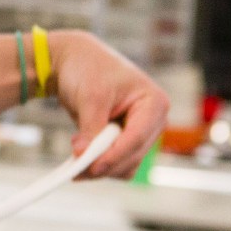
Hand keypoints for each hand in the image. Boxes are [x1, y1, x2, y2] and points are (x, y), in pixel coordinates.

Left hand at [48, 30, 168, 178]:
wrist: (76, 62)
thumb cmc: (88, 70)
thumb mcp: (91, 97)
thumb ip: (91, 127)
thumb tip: (83, 155)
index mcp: (154, 103)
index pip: (137, 138)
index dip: (115, 155)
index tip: (92, 167)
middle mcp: (153, 121)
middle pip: (133, 156)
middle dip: (104, 164)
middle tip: (75, 169)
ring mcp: (141, 133)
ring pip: (126, 165)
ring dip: (100, 165)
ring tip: (75, 149)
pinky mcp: (126, 141)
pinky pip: (117, 163)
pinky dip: (99, 163)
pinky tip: (81, 150)